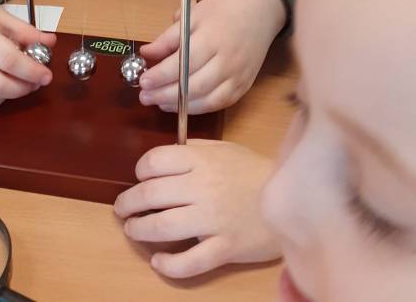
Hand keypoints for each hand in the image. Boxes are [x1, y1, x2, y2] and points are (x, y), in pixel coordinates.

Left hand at [114, 140, 279, 277]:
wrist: (293, 198)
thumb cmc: (253, 172)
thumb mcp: (224, 150)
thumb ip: (193, 151)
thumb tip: (163, 160)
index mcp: (201, 160)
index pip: (154, 162)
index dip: (140, 171)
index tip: (140, 178)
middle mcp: (202, 187)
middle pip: (151, 194)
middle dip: (128, 202)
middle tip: (122, 208)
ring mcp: (213, 219)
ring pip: (162, 227)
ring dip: (139, 230)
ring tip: (133, 230)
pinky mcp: (225, 247)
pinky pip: (190, 261)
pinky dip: (169, 264)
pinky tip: (159, 261)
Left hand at [138, 0, 285, 112]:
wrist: (259, 11)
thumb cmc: (222, 10)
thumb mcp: (192, 15)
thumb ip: (169, 37)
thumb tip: (146, 53)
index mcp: (212, 38)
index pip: (184, 63)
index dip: (161, 75)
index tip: (143, 80)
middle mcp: (227, 61)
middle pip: (194, 85)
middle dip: (165, 94)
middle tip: (144, 96)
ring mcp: (237, 76)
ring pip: (206, 99)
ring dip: (179, 105)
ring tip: (157, 102)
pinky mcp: (243, 86)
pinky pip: (219, 104)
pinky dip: (198, 108)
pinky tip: (179, 105)